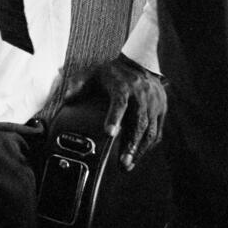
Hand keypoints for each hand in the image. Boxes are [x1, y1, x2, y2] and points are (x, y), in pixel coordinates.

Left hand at [63, 54, 166, 170]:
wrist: (139, 63)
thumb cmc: (111, 72)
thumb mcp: (91, 73)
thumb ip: (78, 84)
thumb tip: (66, 98)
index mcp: (123, 86)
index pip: (120, 103)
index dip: (114, 118)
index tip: (109, 133)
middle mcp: (141, 96)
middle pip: (139, 122)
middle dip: (131, 144)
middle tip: (123, 162)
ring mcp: (154, 104)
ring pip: (151, 131)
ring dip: (140, 149)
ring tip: (129, 164)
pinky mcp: (161, 110)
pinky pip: (157, 131)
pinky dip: (148, 145)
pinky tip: (138, 154)